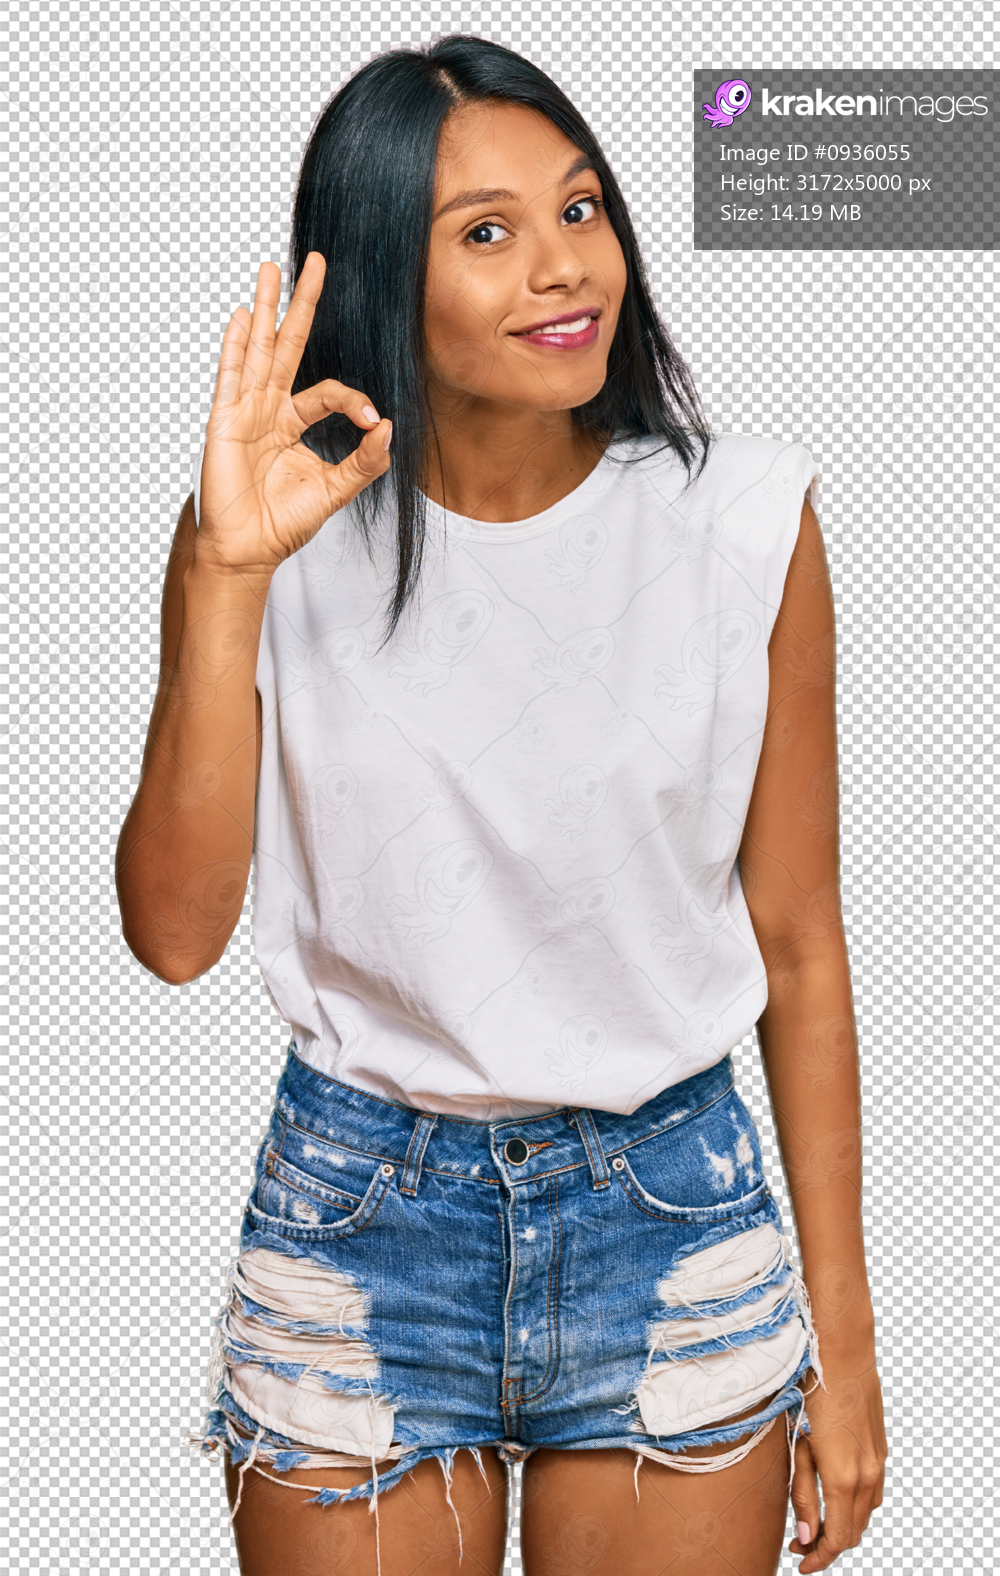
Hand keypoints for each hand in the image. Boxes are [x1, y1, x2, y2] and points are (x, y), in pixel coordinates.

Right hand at [195, 252, 391, 577]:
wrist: (247, 550)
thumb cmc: (281, 523)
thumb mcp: (335, 490)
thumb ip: (364, 463)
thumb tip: (388, 429)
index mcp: (293, 423)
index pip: (329, 394)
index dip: (355, 402)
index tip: (373, 424)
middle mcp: (269, 409)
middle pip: (288, 346)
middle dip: (301, 304)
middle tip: (316, 262)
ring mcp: (244, 411)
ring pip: (259, 350)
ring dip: (266, 309)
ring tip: (271, 269)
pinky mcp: (225, 423)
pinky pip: (232, 378)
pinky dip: (237, 348)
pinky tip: (243, 317)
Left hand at [788, 1341, 886, 1570]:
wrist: (841, 1353)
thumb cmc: (811, 1394)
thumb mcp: (798, 1445)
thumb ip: (803, 1493)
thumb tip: (806, 1535)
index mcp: (844, 1478)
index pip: (838, 1539)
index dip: (819, 1557)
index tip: (800, 1562)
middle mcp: (868, 1476)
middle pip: (854, 1531)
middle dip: (828, 1544)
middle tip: (799, 1541)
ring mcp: (879, 1462)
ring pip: (866, 1513)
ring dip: (844, 1525)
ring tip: (815, 1520)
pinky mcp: (881, 1449)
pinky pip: (874, 1492)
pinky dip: (856, 1505)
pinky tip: (836, 1494)